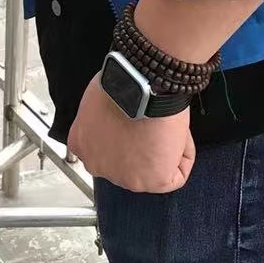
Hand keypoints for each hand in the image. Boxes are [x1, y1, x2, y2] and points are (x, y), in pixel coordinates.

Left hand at [67, 74, 195, 193]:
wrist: (142, 83)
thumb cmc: (124, 81)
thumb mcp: (98, 100)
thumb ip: (103, 120)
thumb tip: (118, 121)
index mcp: (81, 143)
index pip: (106, 149)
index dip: (127, 136)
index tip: (138, 125)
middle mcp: (97, 164)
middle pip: (128, 163)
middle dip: (144, 148)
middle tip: (156, 126)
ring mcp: (123, 176)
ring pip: (152, 170)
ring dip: (164, 152)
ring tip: (167, 126)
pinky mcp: (151, 180)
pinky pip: (176, 176)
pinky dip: (183, 156)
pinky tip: (178, 136)